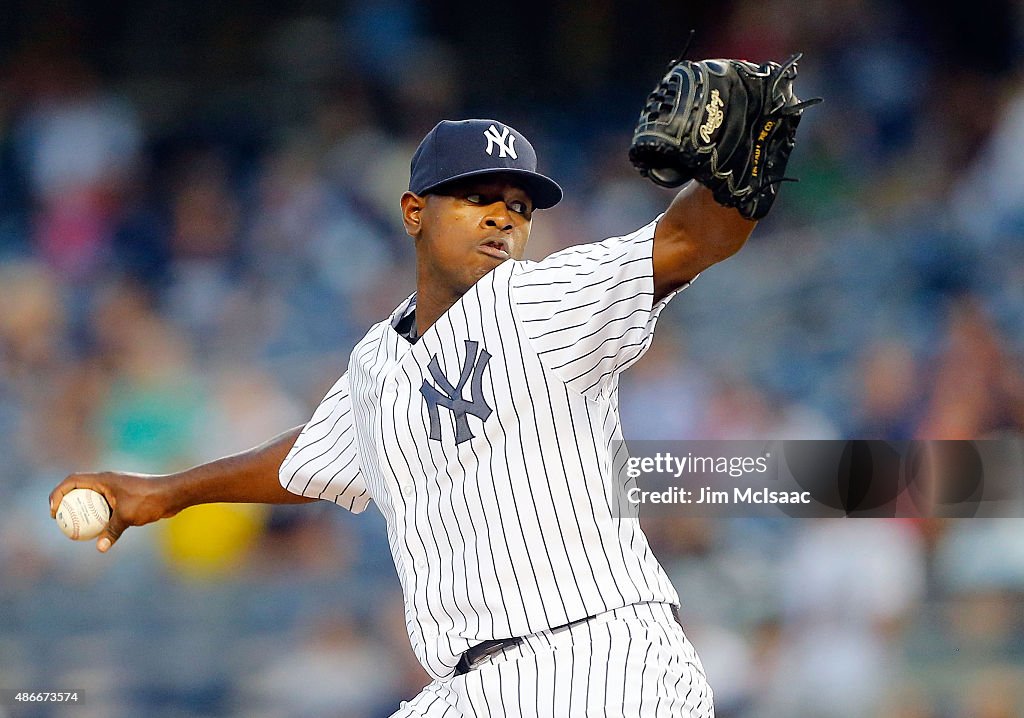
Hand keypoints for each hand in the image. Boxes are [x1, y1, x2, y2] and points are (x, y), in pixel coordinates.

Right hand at [49, 471, 179, 552]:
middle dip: (66, 501)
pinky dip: (98, 515)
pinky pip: (106, 505)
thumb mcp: (128, 516)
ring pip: (93, 498)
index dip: (58, 493)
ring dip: (82, 509)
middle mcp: (108, 481)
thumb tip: (100, 548)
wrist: (174, 493)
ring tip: (73, 528)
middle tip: (59, 519)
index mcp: (104, 479)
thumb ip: (112, 531)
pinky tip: (97, 531)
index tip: (54, 510)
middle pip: (79, 488)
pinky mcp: (126, 496)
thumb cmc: (150, 500)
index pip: (72, 480)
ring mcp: (117, 488)